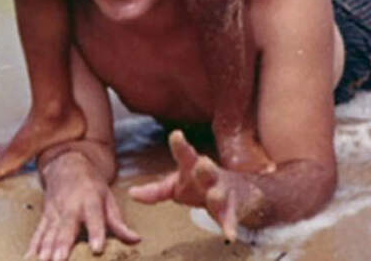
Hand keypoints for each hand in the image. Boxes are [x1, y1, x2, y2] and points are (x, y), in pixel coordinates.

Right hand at [26, 152, 139, 260]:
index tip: (97, 248)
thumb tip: (136, 240)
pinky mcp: (44, 218)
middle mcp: (70, 207)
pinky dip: (32, 248)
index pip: (94, 217)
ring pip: (49, 233)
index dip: (96, 232)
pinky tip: (28, 260)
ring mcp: (54, 212)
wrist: (67, 165)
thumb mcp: (108, 198)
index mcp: (90, 200)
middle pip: (66, 228)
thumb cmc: (91, 184)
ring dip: (45, 250)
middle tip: (60, 260)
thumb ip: (118, 222)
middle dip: (62, 245)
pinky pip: (37, 234)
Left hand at [129, 130, 263, 241]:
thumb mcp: (178, 186)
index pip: (185, 155)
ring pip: (219, 192)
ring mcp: (222, 192)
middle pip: (206, 169)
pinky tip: (230, 235)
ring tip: (214, 196)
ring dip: (216, 194)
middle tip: (202, 162)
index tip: (176, 134)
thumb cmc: (200, 186)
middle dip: (204, 167)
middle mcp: (209, 176)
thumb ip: (156, 191)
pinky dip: (230, 227)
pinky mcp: (232, 210)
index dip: (180, 146)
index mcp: (193, 167)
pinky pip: (230, 219)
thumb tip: (131, 193)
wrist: (239, 193)